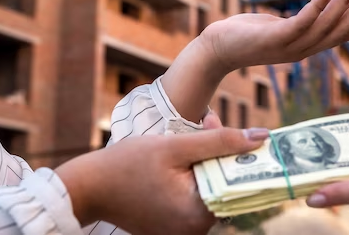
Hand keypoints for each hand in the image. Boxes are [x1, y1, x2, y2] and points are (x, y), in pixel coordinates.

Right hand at [56, 127, 268, 234]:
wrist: (86, 187)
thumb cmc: (127, 165)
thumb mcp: (177, 146)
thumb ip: (221, 141)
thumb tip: (262, 138)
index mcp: (198, 215)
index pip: (237, 184)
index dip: (243, 156)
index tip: (247, 135)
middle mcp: (194, 230)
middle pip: (223, 185)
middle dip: (220, 152)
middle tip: (210, 123)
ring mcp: (182, 230)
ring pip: (209, 187)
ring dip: (206, 160)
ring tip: (195, 133)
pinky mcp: (172, 226)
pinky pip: (193, 196)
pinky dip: (193, 173)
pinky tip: (182, 152)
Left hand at [201, 0, 348, 69]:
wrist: (217, 49)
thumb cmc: (247, 35)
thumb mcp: (280, 28)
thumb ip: (300, 22)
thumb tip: (315, 12)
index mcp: (307, 45)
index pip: (343, 32)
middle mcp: (304, 49)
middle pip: (342, 29)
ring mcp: (292, 47)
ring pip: (327, 23)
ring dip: (345, 0)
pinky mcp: (276, 40)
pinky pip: (303, 20)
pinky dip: (319, 4)